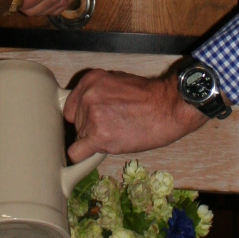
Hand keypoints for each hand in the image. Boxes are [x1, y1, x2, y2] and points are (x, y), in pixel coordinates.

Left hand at [62, 69, 207, 160]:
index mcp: (90, 81)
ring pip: (80, 138)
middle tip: (114, 126)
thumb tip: (86, 108)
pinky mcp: (99, 136)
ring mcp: (91, 116)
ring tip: (118, 134)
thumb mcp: (118, 82)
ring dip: (95, 141)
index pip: (71, 106)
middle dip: (91, 128)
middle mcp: (87, 97)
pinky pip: (76, 153)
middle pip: (76, 123)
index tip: (93, 121)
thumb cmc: (149, 96)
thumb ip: (98, 93)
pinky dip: (83, 156)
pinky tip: (94, 154)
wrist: (167, 108)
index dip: (82, 116)